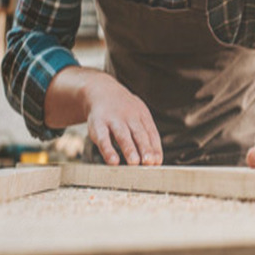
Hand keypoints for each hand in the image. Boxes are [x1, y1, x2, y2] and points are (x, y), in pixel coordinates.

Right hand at [45, 66, 162, 166]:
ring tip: (134, 163)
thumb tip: (155, 160)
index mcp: (142, 116)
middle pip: (139, 134)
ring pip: (122, 135)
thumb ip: (146, 135)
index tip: (157, 162)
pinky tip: (113, 162)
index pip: (151, 133)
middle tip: (149, 163)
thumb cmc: (124, 109)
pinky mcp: (98, 124)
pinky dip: (108, 150)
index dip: (155, 148)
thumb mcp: (138, 115)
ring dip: (129, 149)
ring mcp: (114, 120)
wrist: (101, 91)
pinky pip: (103, 138)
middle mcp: (129, 117)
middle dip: (145, 149)